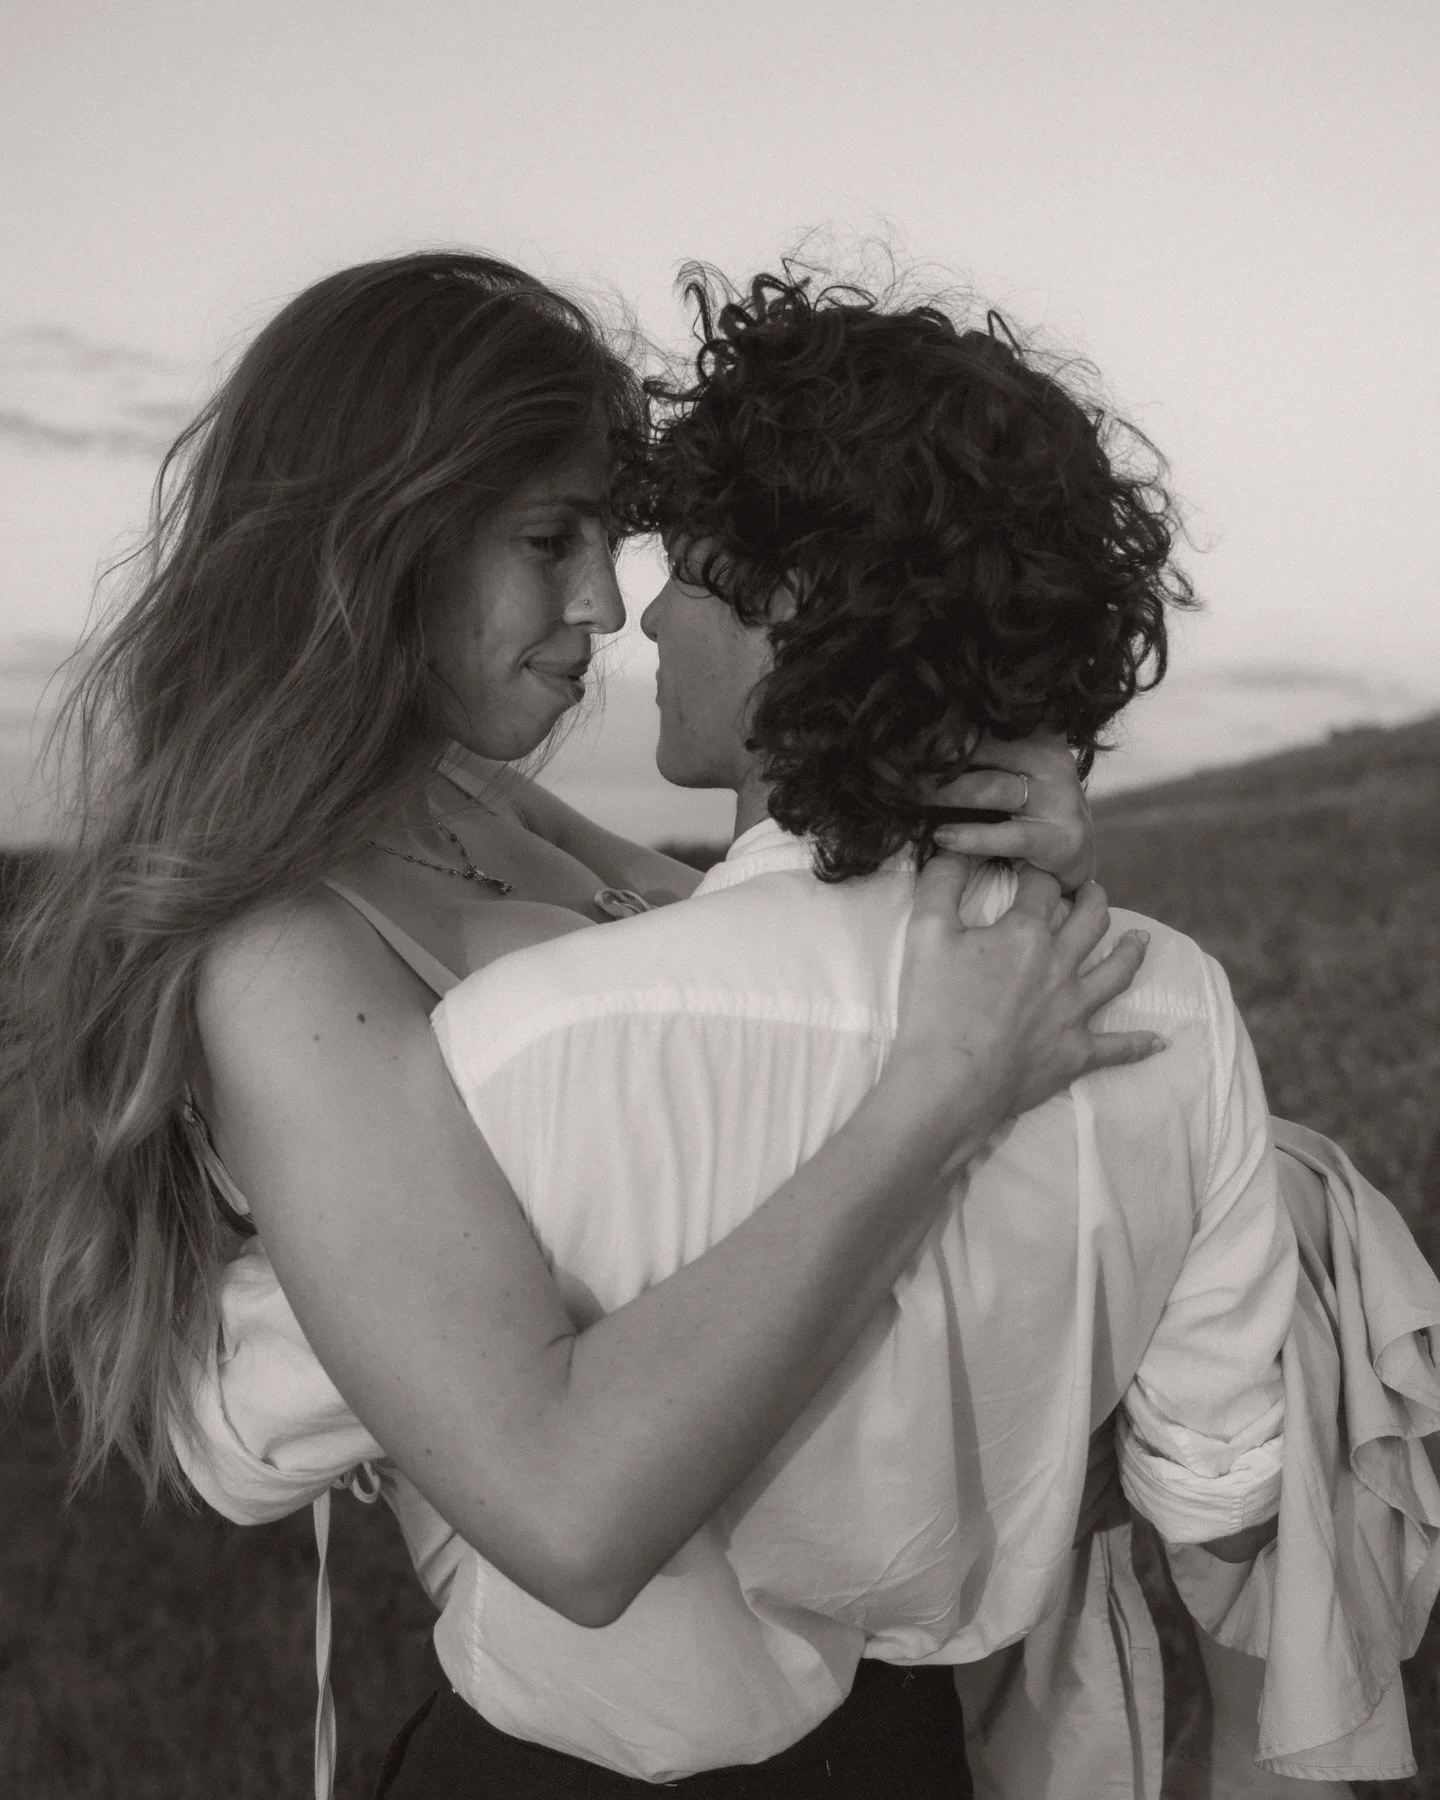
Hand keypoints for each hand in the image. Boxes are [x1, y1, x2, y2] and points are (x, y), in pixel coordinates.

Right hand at [889, 858, 1161, 1162]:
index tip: (1034, 863)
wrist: (950, 1082)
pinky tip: (1161, 1042)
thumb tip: (952, 849)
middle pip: (1091, 921)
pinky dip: (1141, 1044)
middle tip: (1092, 890)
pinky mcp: (1076, 1052)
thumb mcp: (926, 933)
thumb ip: (941, 883)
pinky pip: (1119, 1047)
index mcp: (1026, 933)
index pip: (1043, 886)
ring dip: (1131, 951)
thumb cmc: (934, 1007)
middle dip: (1092, 898)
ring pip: (1117, 972)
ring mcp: (1074, 1010)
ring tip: (1141, 938)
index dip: (1039, 869)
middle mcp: (1060, 966)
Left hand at [921, 732, 1093, 891]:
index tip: (907, 730)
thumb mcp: (1012, 769)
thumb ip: (980, 752)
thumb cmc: (1029, 806)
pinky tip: (942, 836)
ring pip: (991, 787)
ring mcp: (1058, 799)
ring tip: (913, 795)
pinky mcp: (1058, 838)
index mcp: (1038, 735)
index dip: (946, 726)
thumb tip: (917, 738)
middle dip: (939, 757)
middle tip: (900, 761)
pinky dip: (971, 836)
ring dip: (946, 792)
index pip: (987, 723)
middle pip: (985, 749)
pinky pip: (1007, 836)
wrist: (1075, 854)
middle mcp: (1050, 761)